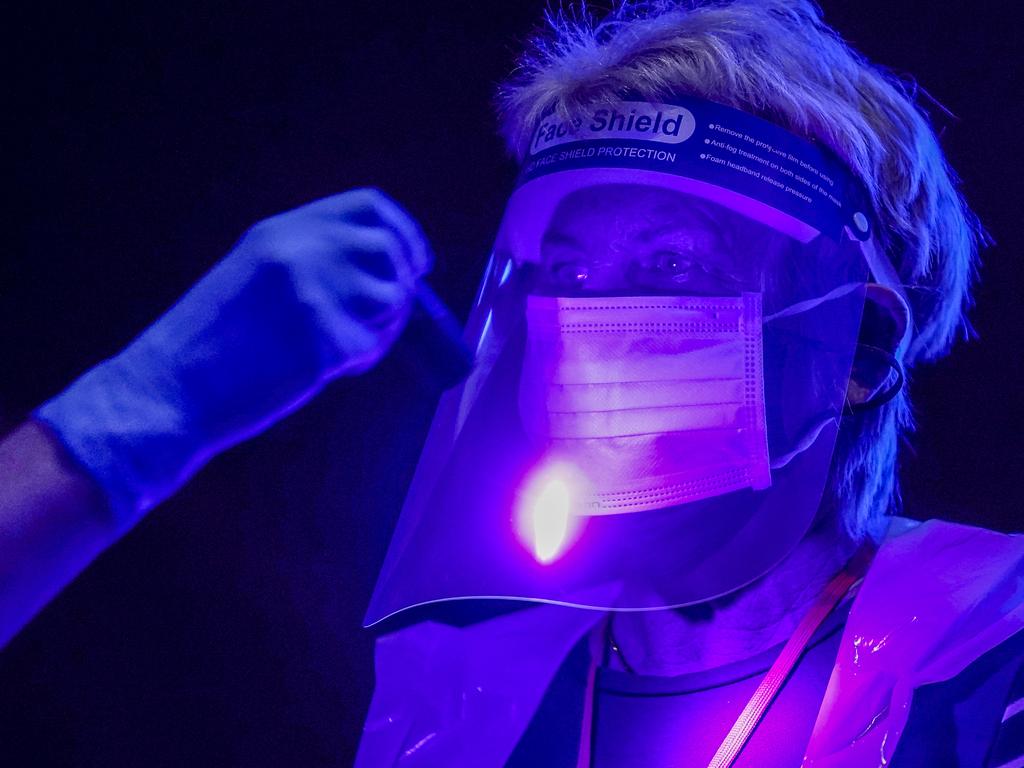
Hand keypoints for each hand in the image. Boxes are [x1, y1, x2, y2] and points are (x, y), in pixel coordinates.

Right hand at [36, 188, 431, 525]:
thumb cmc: (214, 343)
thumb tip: (384, 270)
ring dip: (383, 325)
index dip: (404, 233)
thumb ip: (310, 259)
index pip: (370, 207)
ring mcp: (314, 294)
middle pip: (390, 251)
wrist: (168, 389)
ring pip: (392, 299)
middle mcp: (301, 252)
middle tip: (382, 316)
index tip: (416, 263)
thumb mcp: (255, 274)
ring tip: (346, 344)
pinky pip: (371, 346)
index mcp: (281, 231)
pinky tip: (328, 368)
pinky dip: (361, 359)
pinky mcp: (323, 341)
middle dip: (400, 285)